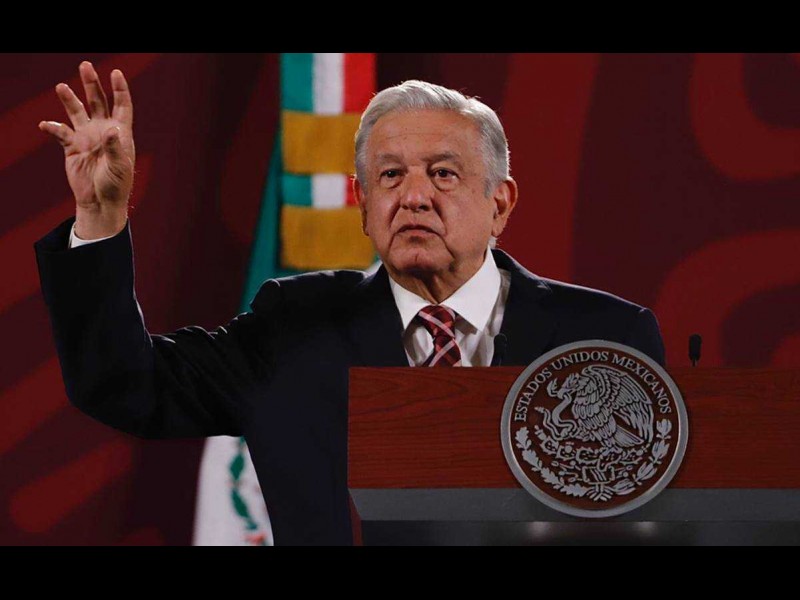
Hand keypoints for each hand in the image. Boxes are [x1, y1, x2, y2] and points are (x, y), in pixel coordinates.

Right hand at [39, 61, 134, 239]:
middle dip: (92, 84)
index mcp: (120, 133)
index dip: (120, 89)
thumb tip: (112, 130)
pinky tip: (46, 125)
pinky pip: (60, 132)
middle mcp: (103, 130)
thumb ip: (115, 148)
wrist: (100, 201)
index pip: (122, 105)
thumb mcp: (119, 167)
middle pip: (97, 101)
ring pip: (77, 112)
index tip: (117, 73)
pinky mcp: (72, 147)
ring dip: (69, 99)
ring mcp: (86, 137)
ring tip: (62, 87)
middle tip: (85, 66)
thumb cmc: (116, 186)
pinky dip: (52, 127)